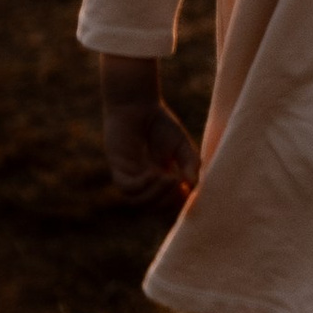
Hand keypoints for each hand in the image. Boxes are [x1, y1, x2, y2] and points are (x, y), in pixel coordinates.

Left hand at [100, 56, 201, 199]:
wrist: (137, 104)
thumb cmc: (160, 122)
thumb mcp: (181, 145)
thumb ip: (190, 164)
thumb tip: (193, 185)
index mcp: (159, 179)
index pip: (167, 203)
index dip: (178, 204)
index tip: (189, 192)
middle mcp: (144, 181)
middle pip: (153, 207)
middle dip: (169, 201)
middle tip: (180, 184)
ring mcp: (130, 176)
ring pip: (138, 201)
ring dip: (156, 195)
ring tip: (169, 179)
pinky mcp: (118, 167)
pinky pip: (127, 187)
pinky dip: (142, 185)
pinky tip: (154, 173)